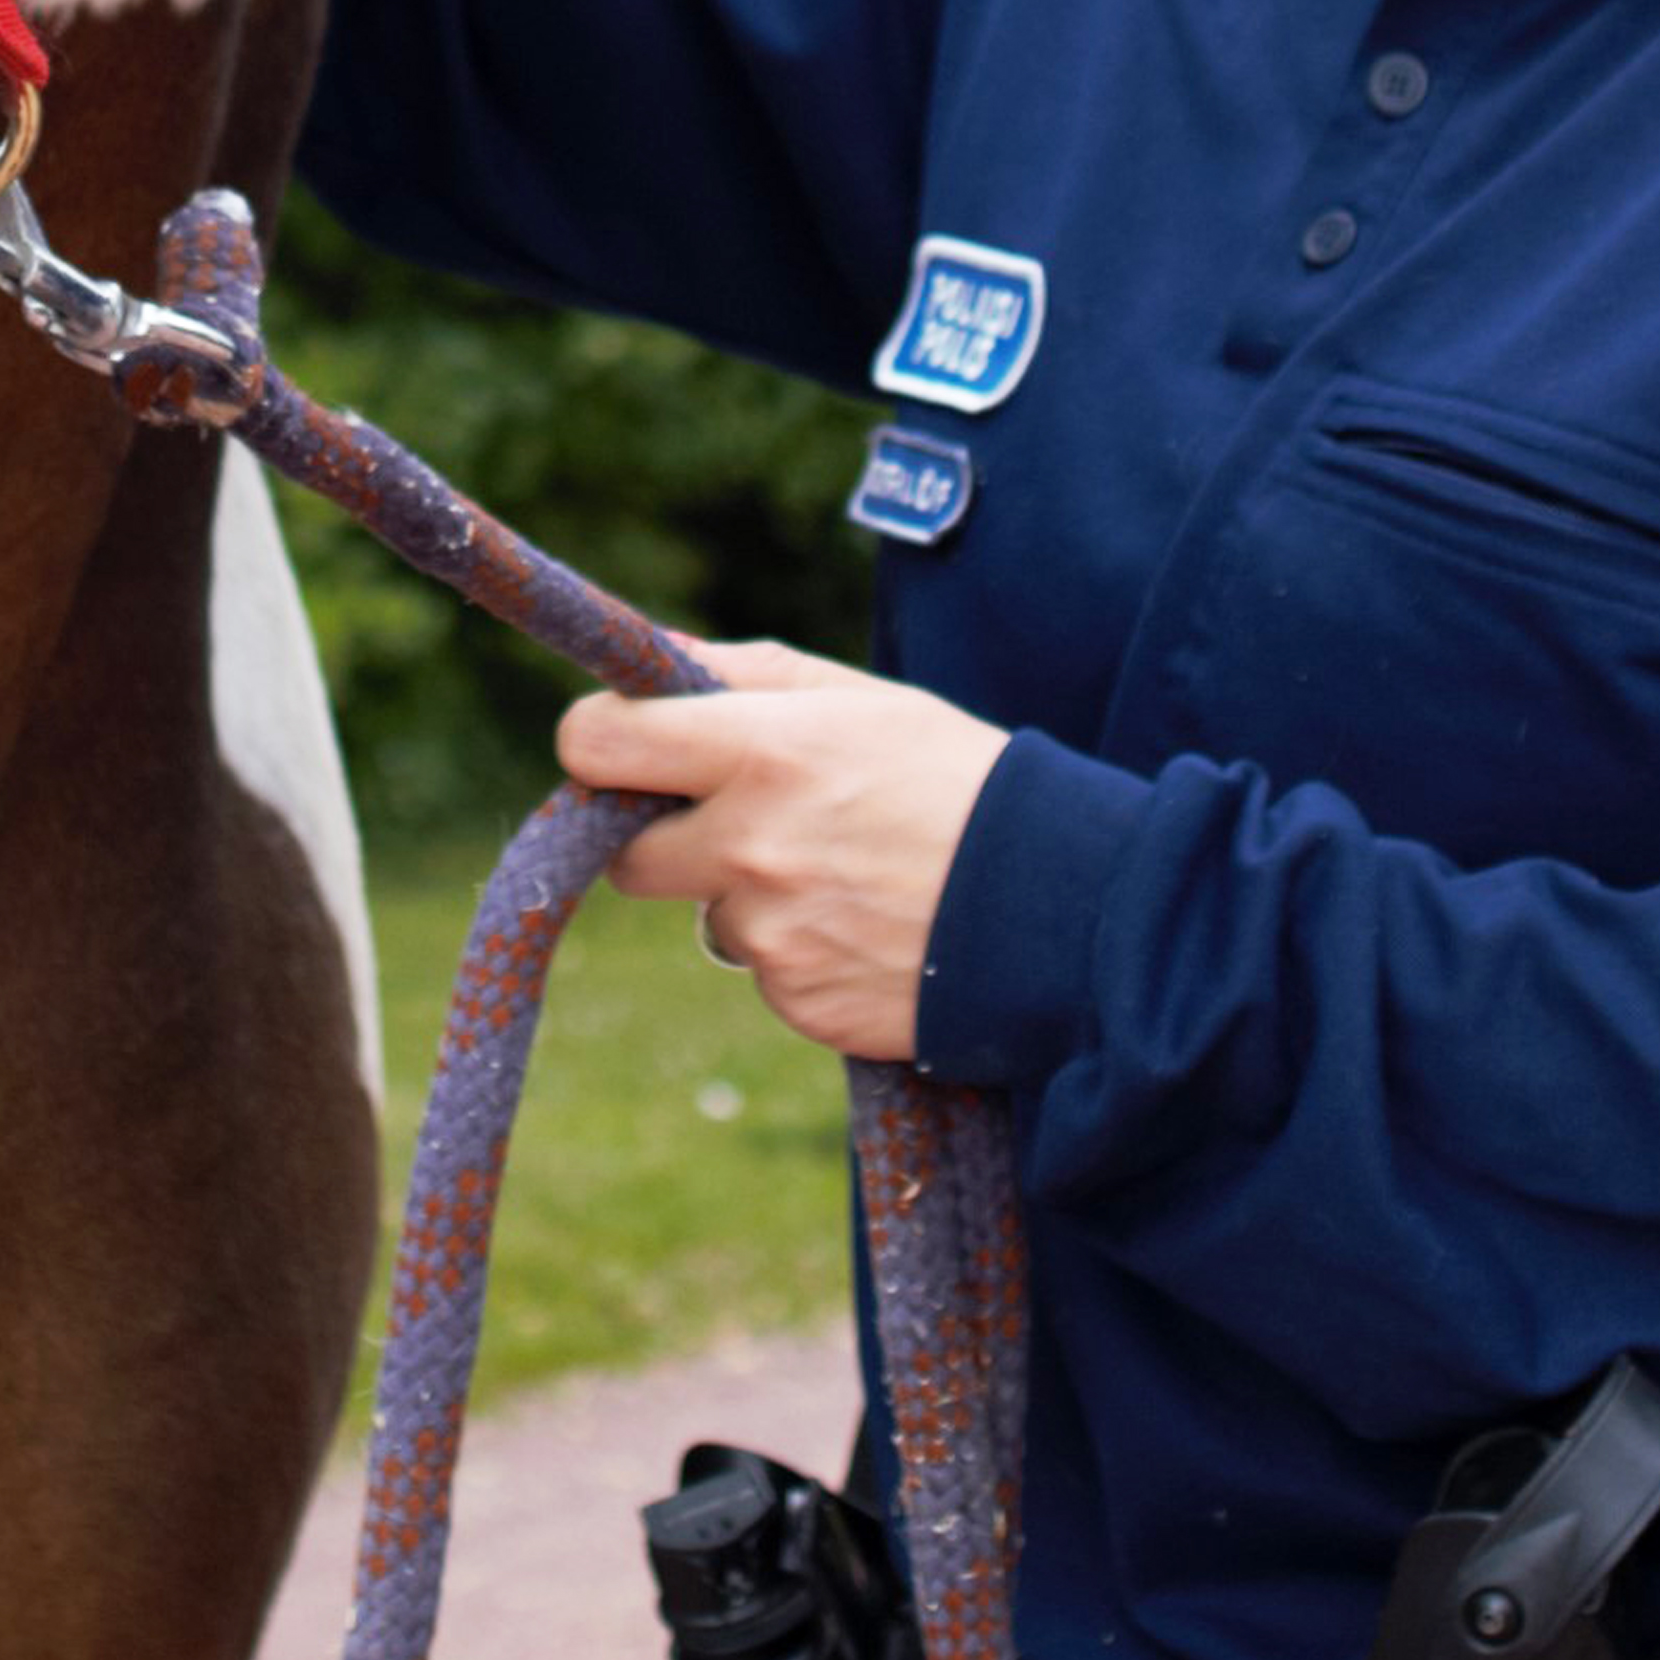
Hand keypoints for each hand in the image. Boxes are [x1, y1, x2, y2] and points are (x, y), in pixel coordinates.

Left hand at [557, 641, 1008, 1070]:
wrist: (1063, 908)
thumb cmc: (961, 781)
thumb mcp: (863, 700)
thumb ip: (745, 677)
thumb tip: (651, 658)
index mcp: (759, 751)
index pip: (595, 745)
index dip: (601, 746)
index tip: (623, 749)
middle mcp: (748, 847)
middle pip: (629, 856)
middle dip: (670, 839)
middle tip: (746, 822)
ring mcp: (770, 935)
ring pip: (714, 916)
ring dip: (759, 899)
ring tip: (856, 877)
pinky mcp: (799, 1002)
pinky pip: (768, 973)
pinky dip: (806, 954)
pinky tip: (873, 929)